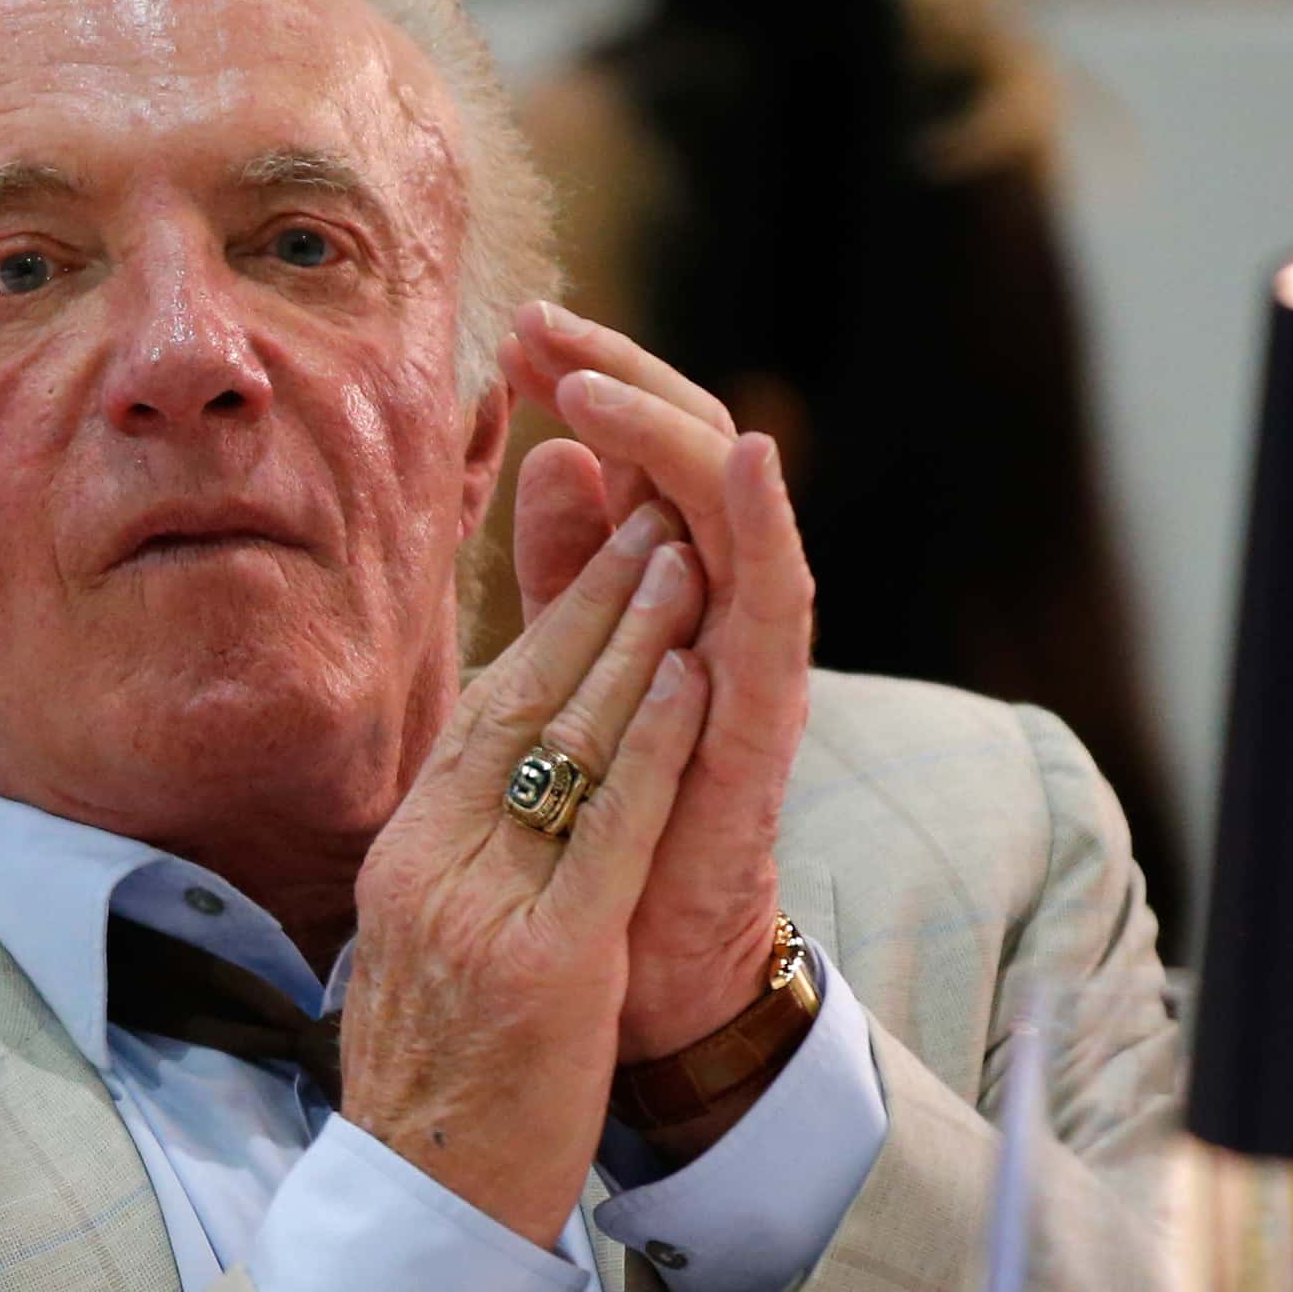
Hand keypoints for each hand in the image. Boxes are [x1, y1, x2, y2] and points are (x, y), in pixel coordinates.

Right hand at [339, 503, 707, 1241]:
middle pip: (517, 702)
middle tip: (645, 513)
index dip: (540, 625)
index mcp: (407, 860)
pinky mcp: (548, 960)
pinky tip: (692, 673)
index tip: (590, 555)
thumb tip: (486, 786)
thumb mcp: (428, 950)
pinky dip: (653, 738)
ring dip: (631, 637)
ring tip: (680, 553)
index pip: (480, 716)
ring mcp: (484, 908)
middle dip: (587, 599)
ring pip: (565, 741)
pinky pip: (610, 824)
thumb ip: (456, 861)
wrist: (421, 1207)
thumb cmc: (439, 1090)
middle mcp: (433, 866)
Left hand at [504, 303, 813, 1060]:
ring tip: (594, 382)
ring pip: (731, 508)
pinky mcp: (768, 713)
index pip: (638, 456)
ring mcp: (750, 655)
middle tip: (537, 327)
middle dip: (618, 379)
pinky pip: (780, 601)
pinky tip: (744, 456)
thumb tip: (551, 459)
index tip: (512, 338)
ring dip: (667, 432)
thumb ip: (567, 574)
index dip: (588, 387)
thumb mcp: (572, 671)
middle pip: (690, 454)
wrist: (649, 964)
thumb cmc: (615, 822)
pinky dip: (764, 523)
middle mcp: (721, 605)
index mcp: (671, 588)